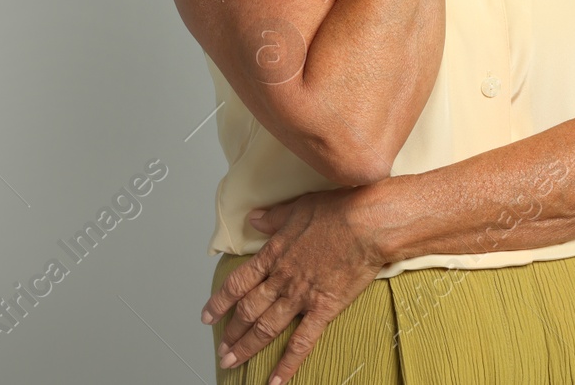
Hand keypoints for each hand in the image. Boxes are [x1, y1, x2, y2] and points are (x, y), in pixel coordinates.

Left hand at [203, 187, 388, 381]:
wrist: (367, 224)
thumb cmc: (337, 212)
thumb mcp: (298, 207)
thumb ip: (273, 217)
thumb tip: (254, 218)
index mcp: (273, 255)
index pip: (237, 283)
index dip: (219, 302)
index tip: (207, 316)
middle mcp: (281, 279)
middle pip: (248, 311)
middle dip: (231, 332)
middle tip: (221, 349)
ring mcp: (300, 297)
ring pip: (266, 328)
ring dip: (246, 348)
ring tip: (232, 363)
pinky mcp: (322, 309)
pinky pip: (301, 342)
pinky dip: (287, 364)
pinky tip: (275, 381)